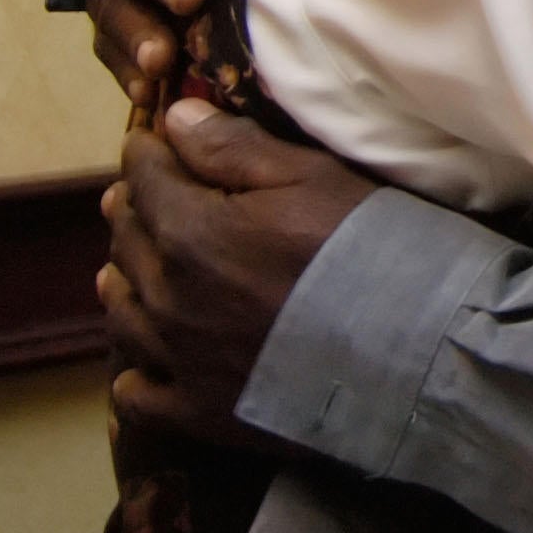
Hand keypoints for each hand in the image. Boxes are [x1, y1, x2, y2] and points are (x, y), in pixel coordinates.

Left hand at [100, 99, 377, 441]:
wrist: (411, 353)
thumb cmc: (369, 250)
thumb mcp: (312, 177)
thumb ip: (235, 148)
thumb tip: (174, 118)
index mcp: (190, 233)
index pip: (145, 178)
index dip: (146, 151)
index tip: (152, 138)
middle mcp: (168, 298)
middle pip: (127, 241)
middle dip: (133, 207)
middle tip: (142, 191)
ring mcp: (180, 361)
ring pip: (121, 313)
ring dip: (123, 279)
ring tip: (129, 267)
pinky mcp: (200, 414)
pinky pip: (136, 394)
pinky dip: (132, 371)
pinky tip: (146, 359)